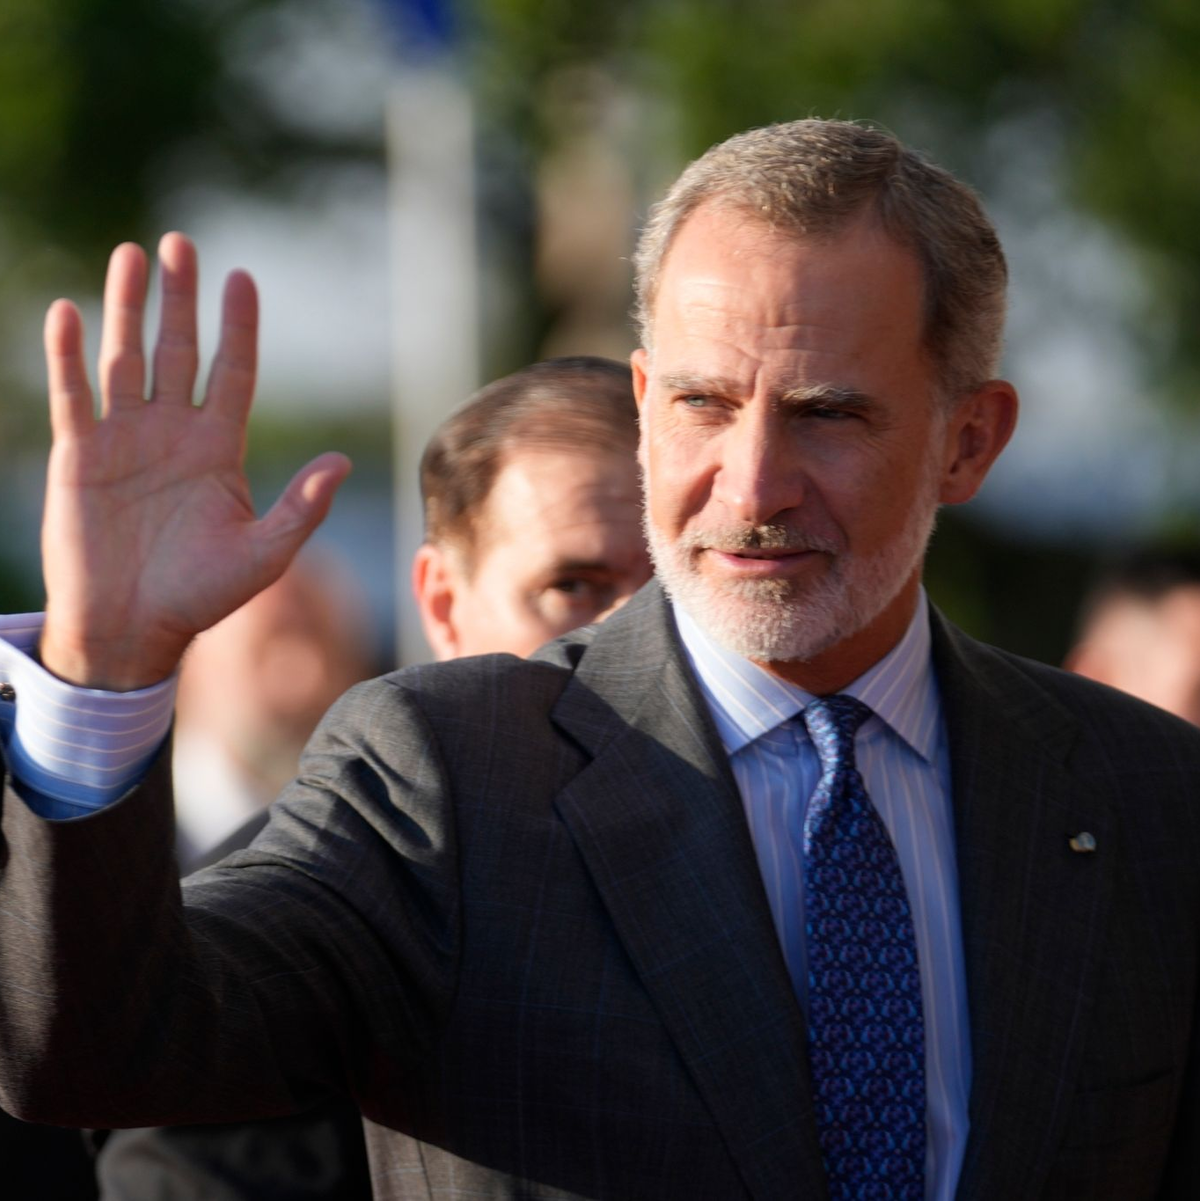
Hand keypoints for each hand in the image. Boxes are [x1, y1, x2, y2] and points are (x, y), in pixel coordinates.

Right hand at [40, 233, 351, 689]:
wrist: (134, 627)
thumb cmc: (202, 595)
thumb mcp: (265, 554)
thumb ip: (302, 507)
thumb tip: (343, 462)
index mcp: (219, 448)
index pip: (232, 372)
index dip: (237, 327)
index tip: (241, 279)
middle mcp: (173, 433)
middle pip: (178, 349)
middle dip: (180, 298)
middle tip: (181, 244)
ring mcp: (125, 439)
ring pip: (125, 358)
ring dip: (126, 308)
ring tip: (132, 256)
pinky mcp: (81, 455)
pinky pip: (73, 394)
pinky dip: (68, 354)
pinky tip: (69, 311)